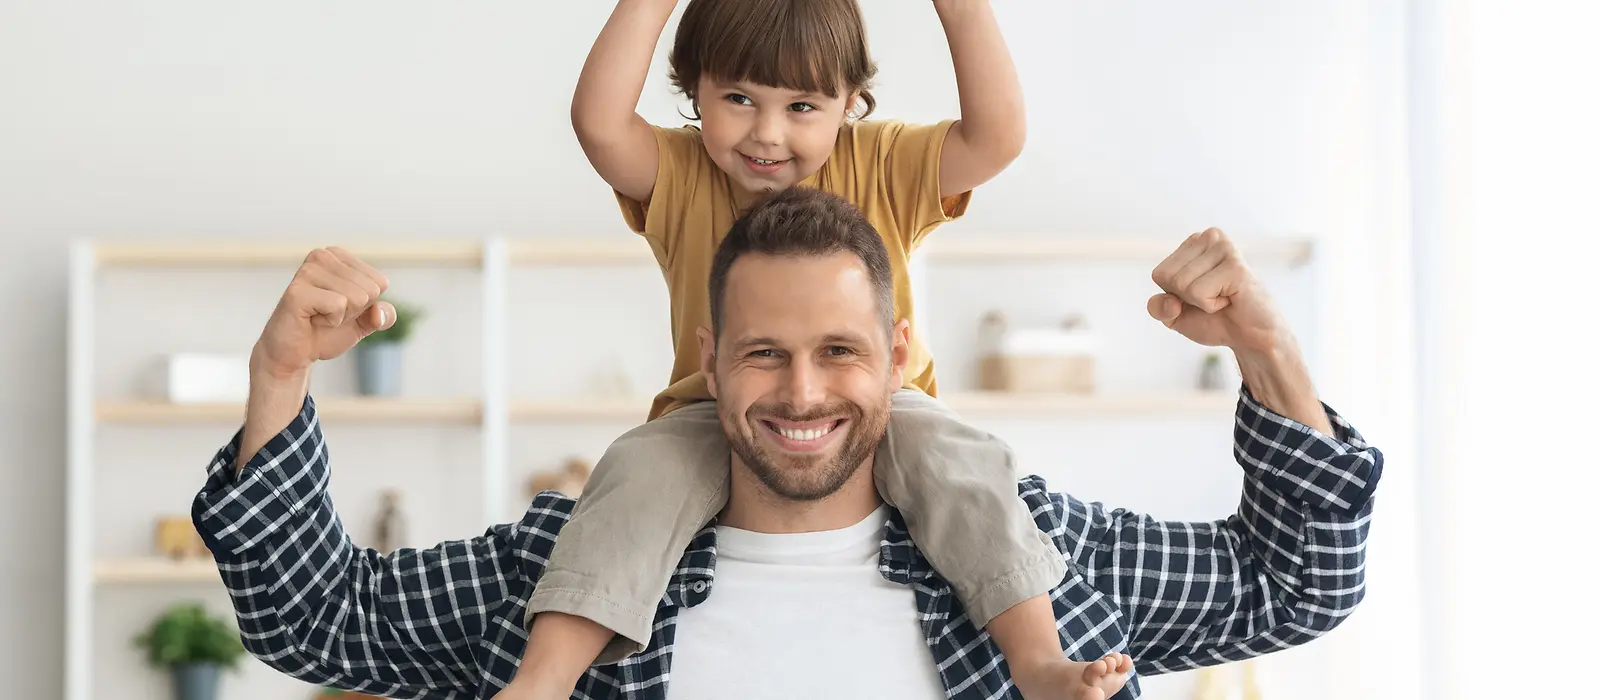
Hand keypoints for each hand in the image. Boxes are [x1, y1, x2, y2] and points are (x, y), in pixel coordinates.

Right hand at [251, 247, 393, 379]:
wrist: (294, 354)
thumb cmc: (326, 332)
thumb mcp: (364, 322)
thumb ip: (383, 315)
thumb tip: (379, 312)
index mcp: (338, 256)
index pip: (380, 282)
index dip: (365, 305)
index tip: (340, 308)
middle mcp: (322, 256)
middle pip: (370, 290)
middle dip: (353, 312)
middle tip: (327, 314)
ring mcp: (308, 271)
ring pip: (357, 297)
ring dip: (341, 317)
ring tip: (318, 316)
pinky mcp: (297, 290)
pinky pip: (338, 305)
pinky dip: (330, 321)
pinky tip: (310, 319)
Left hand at [1146, 228, 1284, 354]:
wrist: (1250, 337)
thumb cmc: (1215, 320)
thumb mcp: (1175, 316)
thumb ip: (1157, 308)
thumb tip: (1170, 302)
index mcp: (1194, 243)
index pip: (1159, 274)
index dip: (1175, 296)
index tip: (1201, 295)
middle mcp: (1209, 237)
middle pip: (1168, 277)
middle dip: (1187, 298)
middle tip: (1215, 297)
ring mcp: (1223, 248)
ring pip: (1181, 283)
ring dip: (1202, 301)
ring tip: (1224, 296)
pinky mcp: (1235, 265)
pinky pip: (1198, 292)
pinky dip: (1211, 305)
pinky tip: (1231, 298)